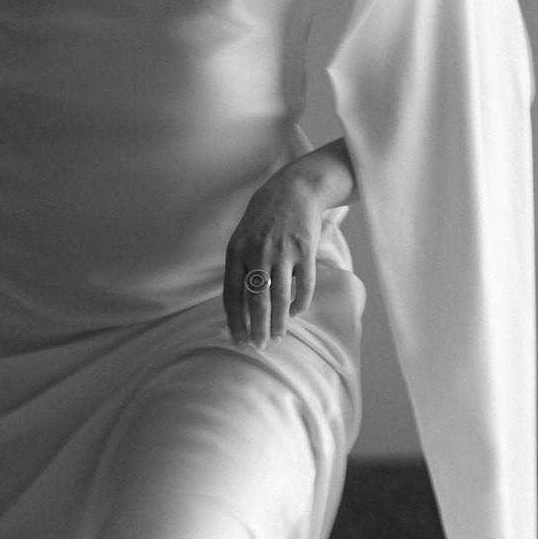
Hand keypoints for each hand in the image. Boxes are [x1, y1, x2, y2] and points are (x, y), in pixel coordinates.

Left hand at [225, 155, 336, 349]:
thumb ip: (238, 269)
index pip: (232, 295)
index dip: (235, 322)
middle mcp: (258, 252)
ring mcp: (283, 251)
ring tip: (276, 338)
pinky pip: (304, 286)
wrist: (292, 191)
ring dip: (278, 322)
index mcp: (236, 251)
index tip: (238, 341)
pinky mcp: (305, 250)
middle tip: (258, 347)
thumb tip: (237, 309)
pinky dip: (299, 305)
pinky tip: (293, 315)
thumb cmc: (262, 220)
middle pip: (256, 301)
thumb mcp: (241, 239)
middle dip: (256, 329)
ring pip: (280, 298)